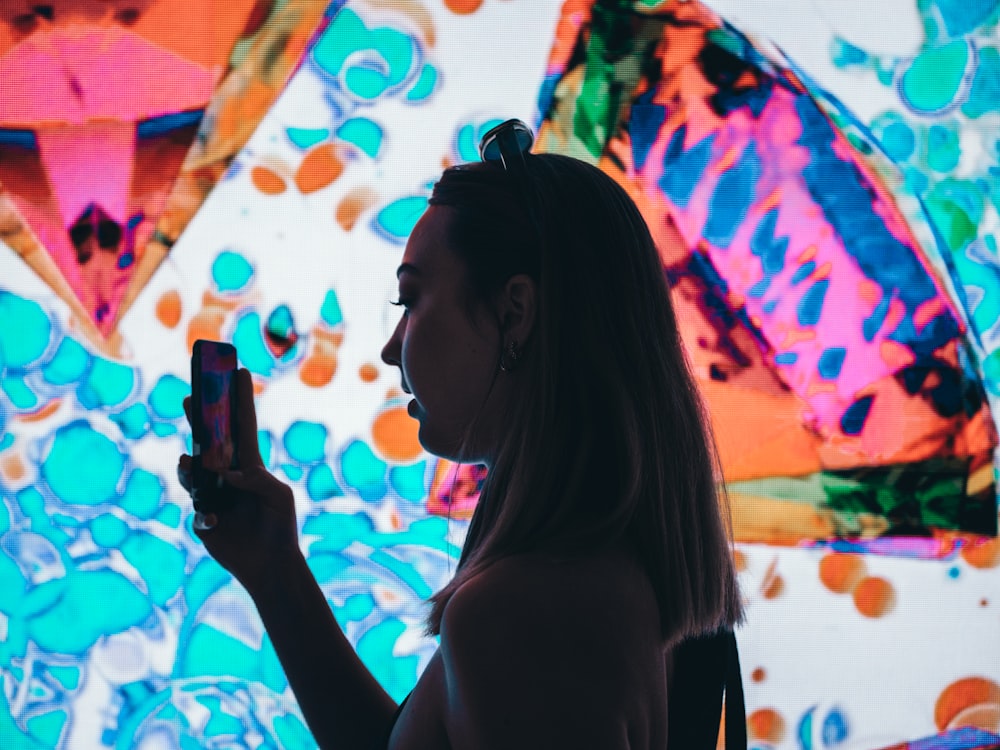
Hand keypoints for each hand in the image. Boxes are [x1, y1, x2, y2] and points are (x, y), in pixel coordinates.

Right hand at [178, 368, 301, 592]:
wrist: (269, 565)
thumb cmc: (280, 528)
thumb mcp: (278, 498)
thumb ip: (256, 480)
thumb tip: (227, 472)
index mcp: (251, 466)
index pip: (242, 426)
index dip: (239, 400)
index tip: (237, 371)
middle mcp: (230, 475)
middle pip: (210, 440)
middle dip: (201, 417)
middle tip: (191, 395)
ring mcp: (214, 495)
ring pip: (194, 471)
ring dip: (191, 465)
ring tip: (191, 463)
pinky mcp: (203, 516)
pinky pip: (194, 503)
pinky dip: (200, 505)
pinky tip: (211, 515)